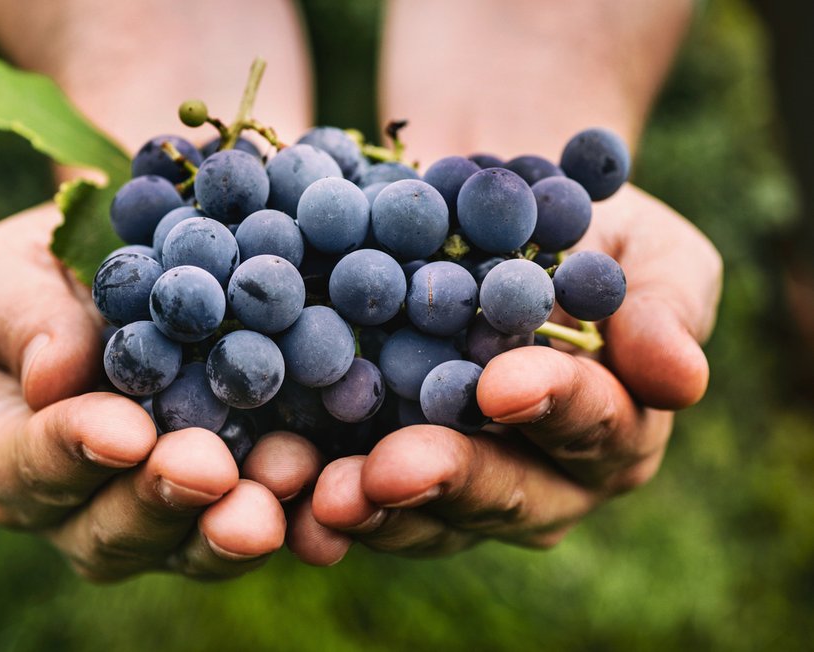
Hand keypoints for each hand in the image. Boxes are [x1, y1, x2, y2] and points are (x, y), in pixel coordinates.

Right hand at [0, 203, 293, 580]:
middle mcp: (85, 507)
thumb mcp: (14, 268)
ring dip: (236, 522)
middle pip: (111, 533)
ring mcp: (166, 517)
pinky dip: (300, 514)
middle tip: (209, 469)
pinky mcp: (240, 503)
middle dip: (162, 501)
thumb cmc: (60, 267)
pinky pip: (268, 525)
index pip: (25, 470)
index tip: (125, 430)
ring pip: (192, 547)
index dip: (71, 453)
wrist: (148, 262)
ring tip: (283, 477)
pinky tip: (328, 491)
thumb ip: (20, 318)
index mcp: (13, 455)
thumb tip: (51, 378)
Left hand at [285, 184, 721, 563]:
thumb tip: (682, 378)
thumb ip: (665, 304)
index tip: (503, 382)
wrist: (474, 204)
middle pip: (504, 494)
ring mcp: (455, 478)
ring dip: (369, 508)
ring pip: (422, 515)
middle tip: (390, 470)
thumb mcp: (638, 241)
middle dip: (448, 480)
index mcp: (612, 425)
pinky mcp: (379, 465)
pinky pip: (354, 495)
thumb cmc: (570, 219)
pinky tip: (276, 485)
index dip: (554, 405)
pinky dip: (314, 493)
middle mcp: (539, 474)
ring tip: (321, 495)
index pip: (592, 424)